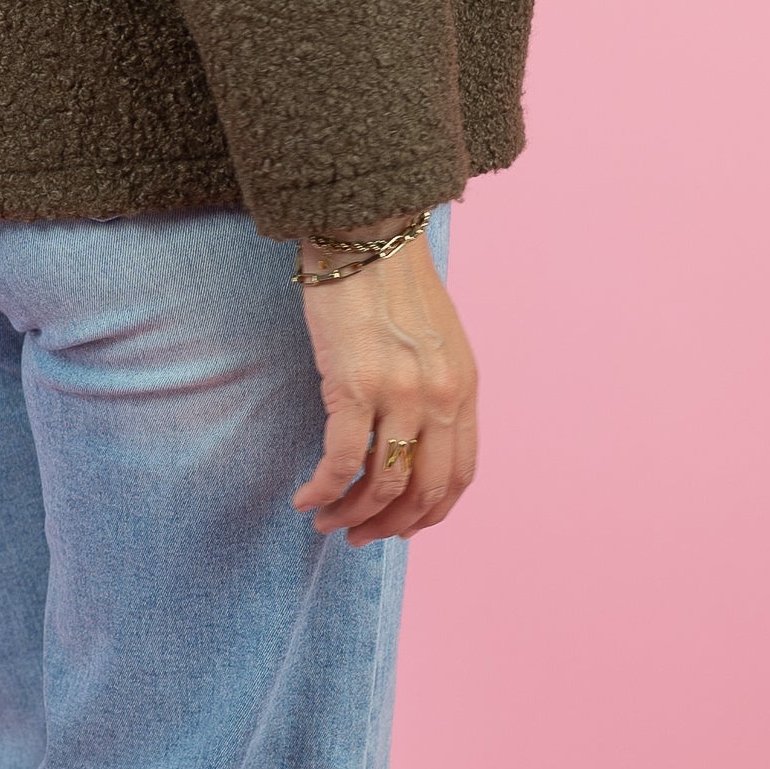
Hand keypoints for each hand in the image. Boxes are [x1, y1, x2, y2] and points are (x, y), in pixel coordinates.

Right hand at [290, 231, 477, 542]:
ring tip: (326, 522)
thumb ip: (433, 388)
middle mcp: (441, 398)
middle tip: (359, 537)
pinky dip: (323, 490)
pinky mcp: (354, 386)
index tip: (401, 527)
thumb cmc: (391, 280)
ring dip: (352, 515)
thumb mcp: (436, 339)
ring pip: (382, 485)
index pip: (460, 474)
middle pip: (425, 491)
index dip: (430, 513)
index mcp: (464, 388)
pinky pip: (342, 462)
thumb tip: (409, 437)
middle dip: (390, 526)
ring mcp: (401, 394)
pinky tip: (305, 498)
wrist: (364, 232)